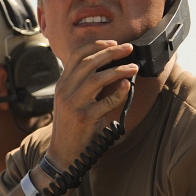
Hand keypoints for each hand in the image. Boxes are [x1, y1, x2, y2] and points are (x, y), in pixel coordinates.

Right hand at [46, 40, 138, 166]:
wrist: (63, 154)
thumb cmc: (71, 127)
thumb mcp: (71, 102)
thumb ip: (84, 86)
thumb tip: (109, 69)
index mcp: (62, 85)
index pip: (76, 56)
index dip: (95, 45)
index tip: (112, 42)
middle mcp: (65, 91)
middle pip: (88, 63)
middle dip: (111, 52)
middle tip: (128, 49)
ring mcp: (73, 104)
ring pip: (96, 79)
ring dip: (118, 70)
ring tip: (134, 67)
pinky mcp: (84, 118)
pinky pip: (105, 102)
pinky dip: (119, 93)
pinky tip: (128, 86)